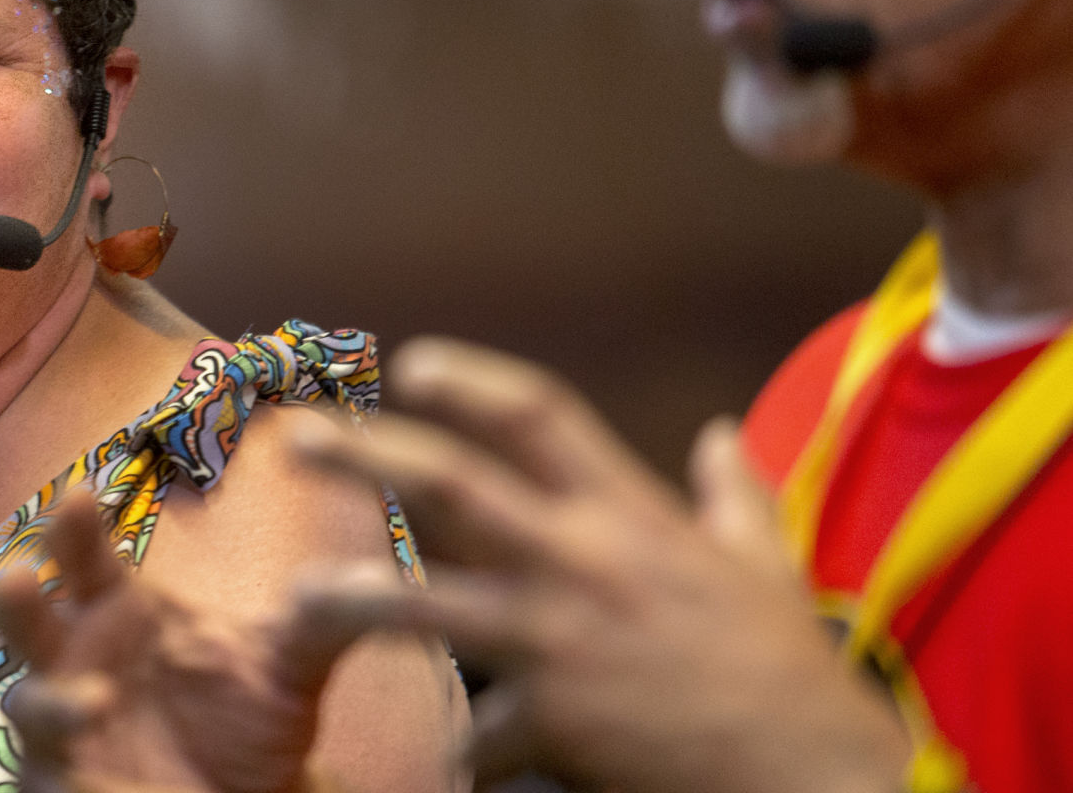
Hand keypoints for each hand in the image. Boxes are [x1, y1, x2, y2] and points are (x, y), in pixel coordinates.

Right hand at [0, 490, 368, 792]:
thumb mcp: (293, 667)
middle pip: (24, 614)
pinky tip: (102, 741)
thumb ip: (324, 619)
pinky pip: (43, 767)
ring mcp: (61, 722)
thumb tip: (377, 574)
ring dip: (49, 698)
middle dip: (15, 596)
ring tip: (97, 702)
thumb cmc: (252, 720)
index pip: (83, 555)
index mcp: (121, 611)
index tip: (81, 495)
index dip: (73, 525)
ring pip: (23, 698)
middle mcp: (77, 658)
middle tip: (25, 576)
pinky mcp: (59, 781)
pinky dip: (67, 755)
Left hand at [294, 337, 912, 792]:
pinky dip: (470, 754)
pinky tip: (467, 768)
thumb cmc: (786, 668)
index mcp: (627, 514)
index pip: (539, 415)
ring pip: (430, 610)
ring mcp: (558, 644)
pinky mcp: (551, 726)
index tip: (411, 361)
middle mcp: (580, 563)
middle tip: (300, 437)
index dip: (470, 380)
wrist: (814, 779)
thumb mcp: (765, 563)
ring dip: (357, 602)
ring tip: (299, 602)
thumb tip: (718, 433)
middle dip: (369, 453)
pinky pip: (481, 739)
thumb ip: (735, 492)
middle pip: (453, 486)